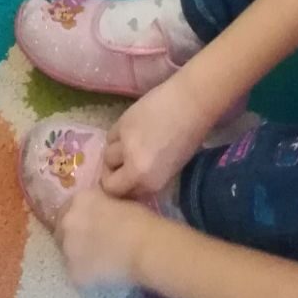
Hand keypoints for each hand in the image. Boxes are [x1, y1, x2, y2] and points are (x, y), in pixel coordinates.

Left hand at [56, 189, 150, 288]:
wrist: (144, 245)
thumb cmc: (138, 219)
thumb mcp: (115, 200)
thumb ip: (98, 204)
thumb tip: (97, 213)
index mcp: (78, 200)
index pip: (67, 210)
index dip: (78, 218)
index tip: (88, 225)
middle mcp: (67, 221)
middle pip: (62, 230)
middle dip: (74, 235)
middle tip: (91, 242)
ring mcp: (67, 248)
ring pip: (66, 252)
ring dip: (78, 254)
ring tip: (98, 257)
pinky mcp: (73, 271)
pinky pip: (75, 272)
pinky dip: (86, 272)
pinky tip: (101, 270)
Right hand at [100, 75, 213, 199]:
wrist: (191, 101)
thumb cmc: (190, 137)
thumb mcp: (171, 169)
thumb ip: (149, 180)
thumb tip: (133, 182)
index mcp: (152, 183)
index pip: (122, 195)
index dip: (123, 189)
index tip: (126, 181)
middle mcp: (135, 169)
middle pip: (108, 181)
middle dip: (113, 176)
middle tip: (121, 166)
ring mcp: (126, 146)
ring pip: (106, 157)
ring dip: (114, 155)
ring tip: (127, 146)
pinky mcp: (121, 124)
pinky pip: (110, 137)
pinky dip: (116, 137)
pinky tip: (128, 132)